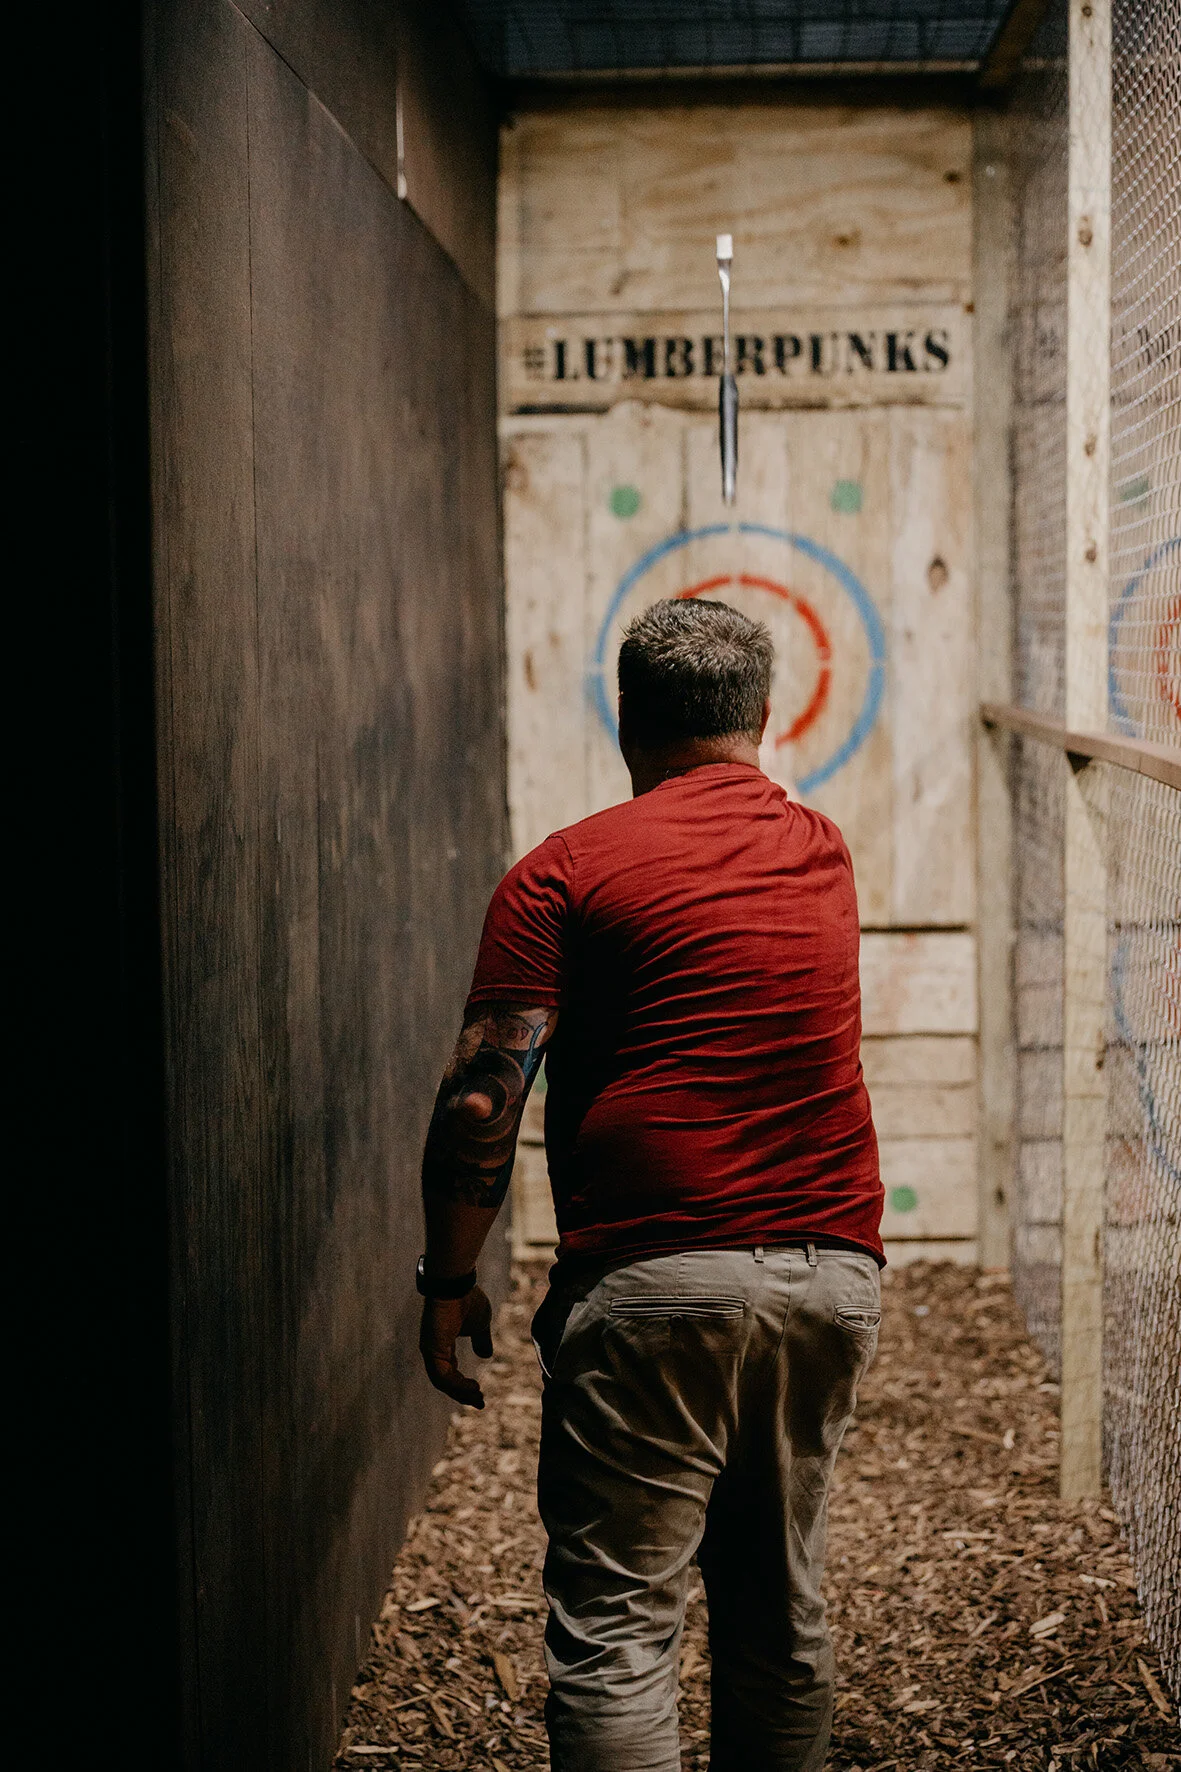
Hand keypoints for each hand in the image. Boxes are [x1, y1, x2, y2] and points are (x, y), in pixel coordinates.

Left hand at [419, 1286, 493, 1408]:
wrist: (457, 1285)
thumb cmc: (467, 1299)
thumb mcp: (480, 1324)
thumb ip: (481, 1340)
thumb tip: (486, 1355)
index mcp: (442, 1345)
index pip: (450, 1372)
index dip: (463, 1385)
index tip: (479, 1394)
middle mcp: (433, 1350)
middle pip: (445, 1381)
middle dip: (462, 1393)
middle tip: (479, 1403)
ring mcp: (430, 1350)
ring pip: (443, 1382)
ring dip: (460, 1392)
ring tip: (477, 1396)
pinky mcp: (431, 1349)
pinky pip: (442, 1375)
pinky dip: (456, 1384)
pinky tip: (471, 1387)